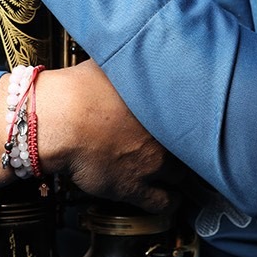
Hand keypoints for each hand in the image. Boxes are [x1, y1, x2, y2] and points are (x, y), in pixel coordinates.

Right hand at [36, 60, 183, 213]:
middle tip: (190, 150)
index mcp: (163, 104)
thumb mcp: (110, 64)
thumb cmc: (80, 89)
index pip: (194, 115)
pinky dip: (169, 203)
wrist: (62, 121)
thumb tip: (131, 54)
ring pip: (182, 175)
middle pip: (193, 147)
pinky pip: (163, 202)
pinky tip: (171, 201)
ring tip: (184, 176)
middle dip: (190, 149)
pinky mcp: (135, 187)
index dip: (190, 121)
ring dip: (182, 176)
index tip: (188, 124)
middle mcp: (164, 135)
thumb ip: (128, 64)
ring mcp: (152, 163)